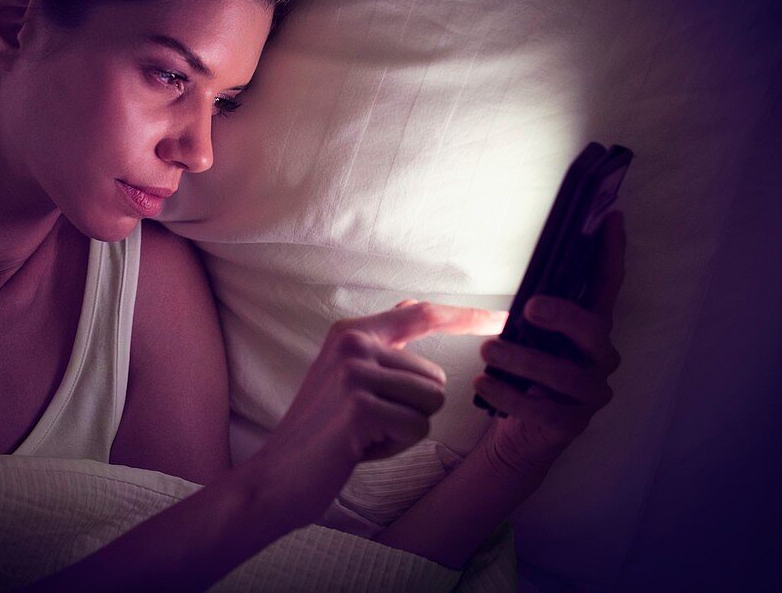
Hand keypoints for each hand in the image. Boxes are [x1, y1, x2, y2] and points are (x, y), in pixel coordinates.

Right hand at [242, 300, 506, 529]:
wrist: (276, 477)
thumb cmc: (321, 432)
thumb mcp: (346, 375)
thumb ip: (382, 342)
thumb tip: (414, 304)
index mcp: (350, 332)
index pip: (422, 314)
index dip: (467, 316)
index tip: (505, 319)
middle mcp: (352, 344)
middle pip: (436, 377)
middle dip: (413, 410)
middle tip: (368, 424)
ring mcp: (354, 373)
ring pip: (431, 403)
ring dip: (404, 429)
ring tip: (363, 434)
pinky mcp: (360, 407)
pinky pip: (417, 429)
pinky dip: (394, 448)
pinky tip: (359, 449)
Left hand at [474, 211, 626, 475]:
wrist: (517, 433)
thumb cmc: (522, 374)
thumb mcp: (526, 337)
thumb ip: (532, 312)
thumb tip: (522, 282)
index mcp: (589, 330)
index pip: (606, 287)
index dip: (611, 255)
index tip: (612, 219)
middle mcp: (599, 359)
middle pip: (594, 332)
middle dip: (563, 317)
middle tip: (528, 308)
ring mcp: (590, 393)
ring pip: (564, 374)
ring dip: (522, 360)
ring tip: (487, 352)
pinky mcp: (572, 423)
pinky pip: (543, 409)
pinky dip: (509, 395)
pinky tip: (484, 383)